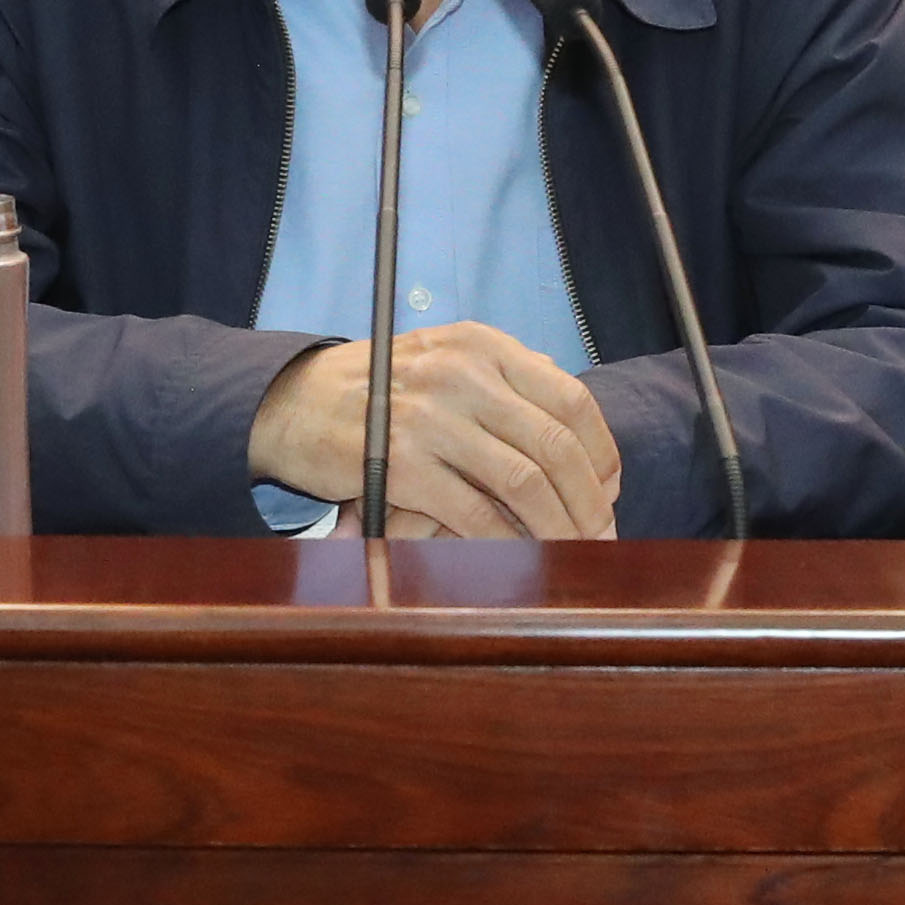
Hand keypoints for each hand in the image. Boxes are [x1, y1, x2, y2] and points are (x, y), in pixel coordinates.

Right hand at [248, 324, 622, 538]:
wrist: (293, 403)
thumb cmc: (377, 390)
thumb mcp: (445, 361)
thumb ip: (505, 384)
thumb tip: (574, 432)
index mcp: (483, 345)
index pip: (570, 398)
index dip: (602, 452)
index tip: (611, 489)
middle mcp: (462, 372)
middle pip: (555, 443)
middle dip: (590, 500)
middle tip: (604, 535)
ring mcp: (431, 416)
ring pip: (524, 481)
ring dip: (559, 526)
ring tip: (573, 553)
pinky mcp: (402, 462)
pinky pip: (474, 512)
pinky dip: (505, 542)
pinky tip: (517, 559)